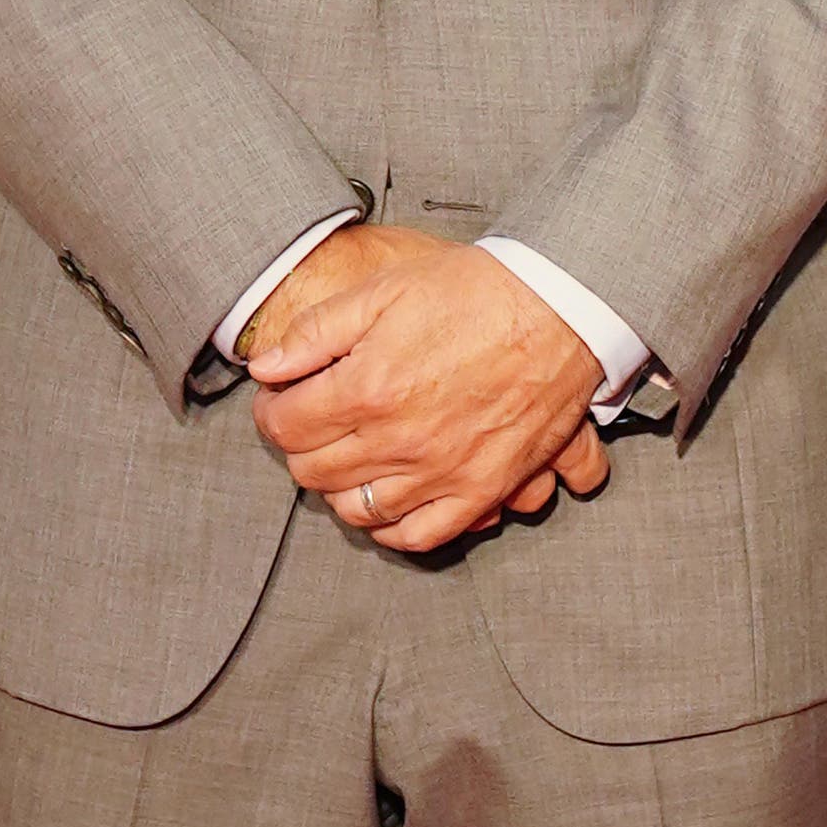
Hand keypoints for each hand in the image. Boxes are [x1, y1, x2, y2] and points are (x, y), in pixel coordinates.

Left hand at [246, 227, 611, 553]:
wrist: (560, 307)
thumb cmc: (476, 292)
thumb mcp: (384, 290)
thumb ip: (316, 332)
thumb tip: (266, 368)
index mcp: (367, 388)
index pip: (284, 427)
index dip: (271, 412)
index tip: (280, 400)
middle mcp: (399, 440)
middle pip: (313, 471)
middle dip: (300, 446)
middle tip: (311, 423)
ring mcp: (441, 471)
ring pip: (357, 510)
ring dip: (337, 487)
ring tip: (344, 458)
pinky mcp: (481, 490)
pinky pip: (420, 535)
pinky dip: (391, 530)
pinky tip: (383, 506)